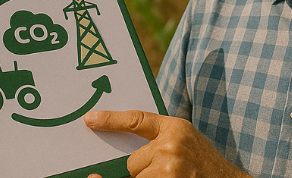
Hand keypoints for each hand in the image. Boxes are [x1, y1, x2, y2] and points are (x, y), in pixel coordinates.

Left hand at [83, 110, 250, 177]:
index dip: (111, 120)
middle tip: (166, 170)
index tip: (89, 120)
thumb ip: (156, 136)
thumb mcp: (183, 137)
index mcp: (175, 129)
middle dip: (143, 170)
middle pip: (132, 163)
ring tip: (171, 176)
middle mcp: (171, 147)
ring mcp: (169, 171)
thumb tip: (118, 141)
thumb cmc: (202, 161)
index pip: (136, 120)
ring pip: (136, 177)